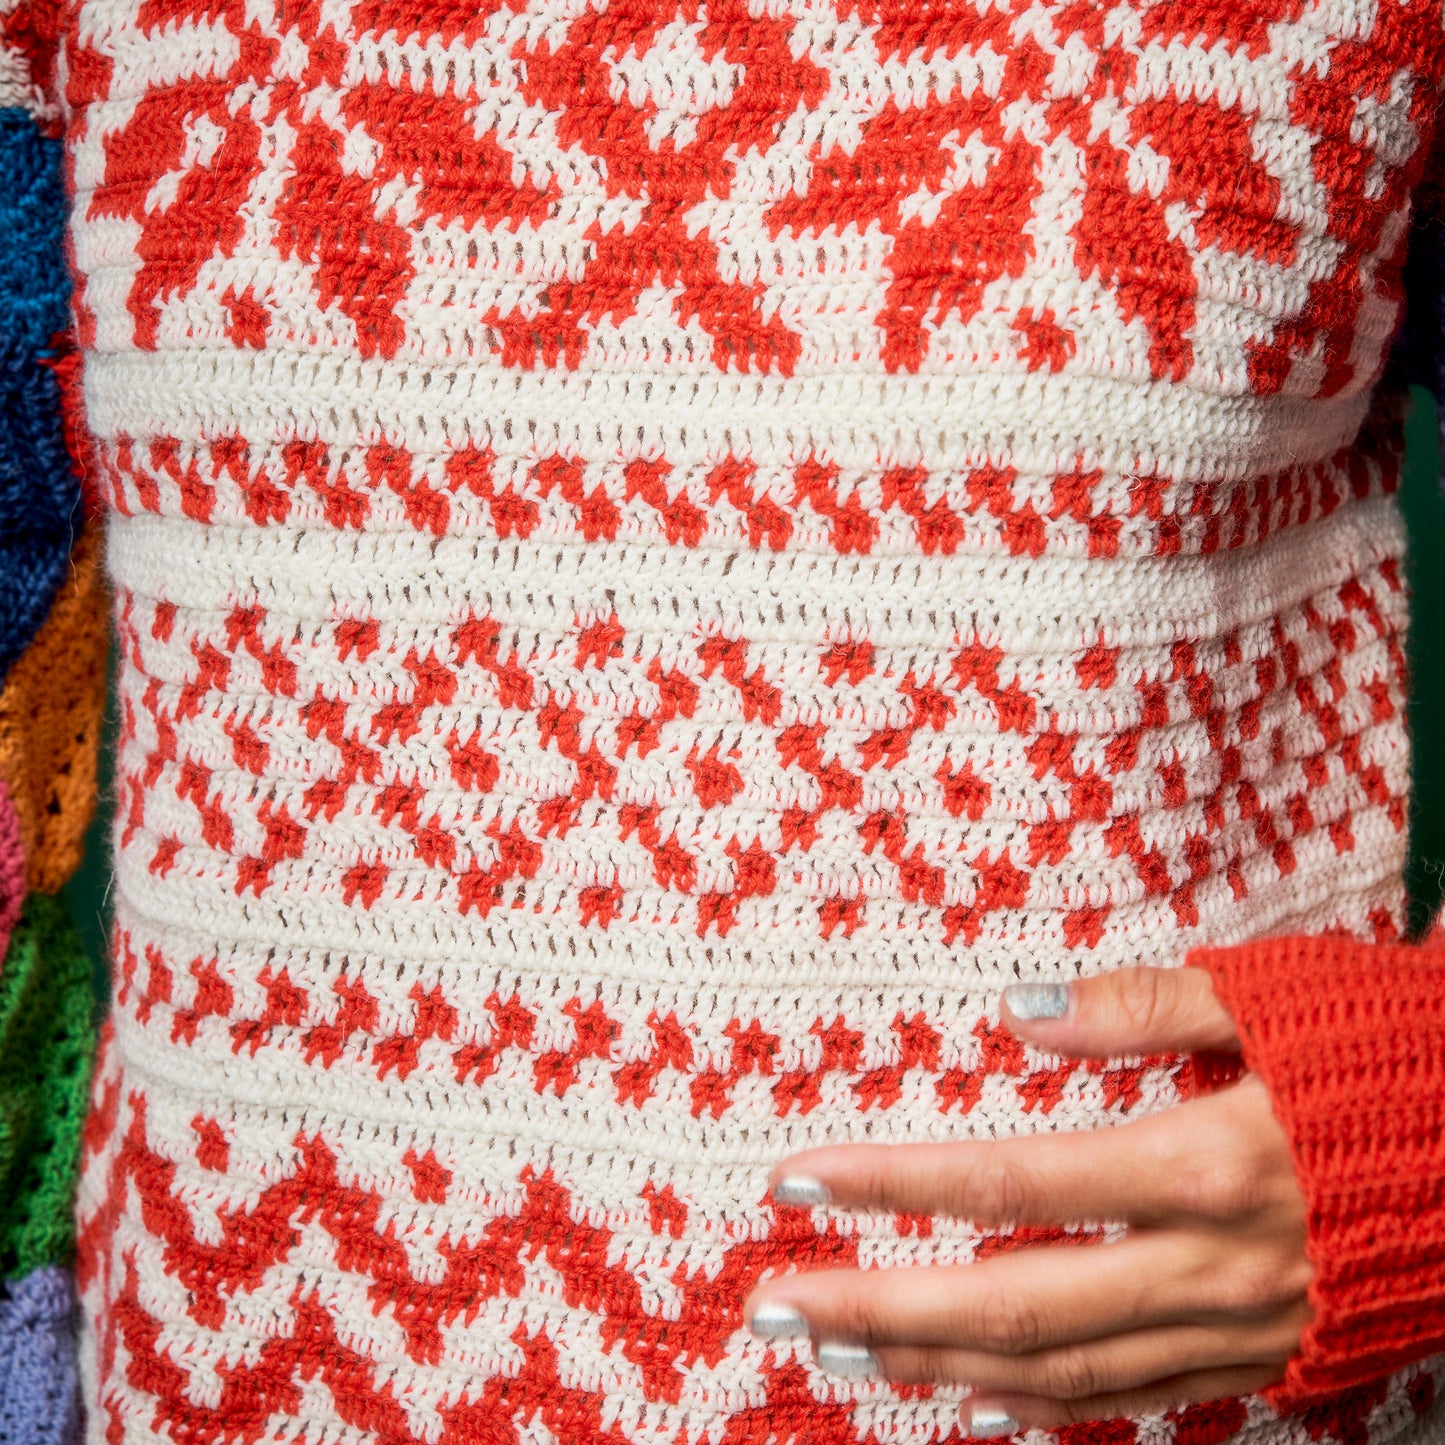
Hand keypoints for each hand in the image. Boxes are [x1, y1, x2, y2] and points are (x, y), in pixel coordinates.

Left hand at [744, 967, 1310, 1436]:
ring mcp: (1239, 1324)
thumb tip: (1014, 1009)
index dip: (891, 1185)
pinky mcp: (1263, 1354)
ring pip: (1064, 1372)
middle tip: (774, 1305)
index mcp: (1206, 1160)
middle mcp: (1212, 1262)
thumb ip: (1138, 1003)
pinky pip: (1137, 1399)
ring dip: (940, 1369)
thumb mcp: (1270, 994)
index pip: (1008, 1181)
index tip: (796, 1182)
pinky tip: (975, 1399)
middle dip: (879, 1310)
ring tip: (840, 1357)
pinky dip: (1045, 1404)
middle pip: (1014, 1303)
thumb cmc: (1388, 1050)